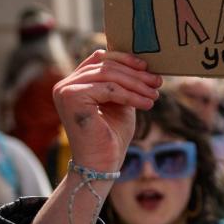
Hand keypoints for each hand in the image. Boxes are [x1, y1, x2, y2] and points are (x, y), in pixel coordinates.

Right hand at [53, 50, 161, 172]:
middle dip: (136, 73)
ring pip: (109, 76)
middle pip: (106, 66)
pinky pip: (109, 89)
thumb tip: (140, 63)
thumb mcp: (119, 102)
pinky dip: (131, 95)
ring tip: (155, 93)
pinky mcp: (71, 97)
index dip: (124, 59)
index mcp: (74, 83)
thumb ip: (121, 83)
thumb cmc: (111, 136)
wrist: (101, 165)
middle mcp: (65, 84)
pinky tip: (147, 103)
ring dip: (137, 84)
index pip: (99, 59)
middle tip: (158, 81)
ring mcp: (65, 90)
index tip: (148, 68)